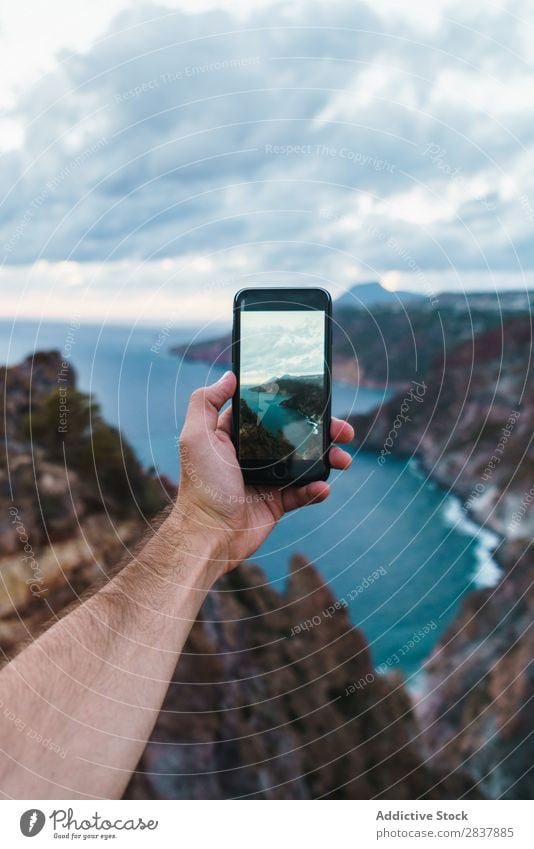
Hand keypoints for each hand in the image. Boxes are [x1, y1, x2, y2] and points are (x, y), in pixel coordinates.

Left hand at [172, 371, 353, 573]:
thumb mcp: (196, 436)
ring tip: (342, 460)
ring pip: (305, 462)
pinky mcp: (277, 502)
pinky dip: (316, 489)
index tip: (316, 399)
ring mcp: (267, 478)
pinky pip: (303, 492)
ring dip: (327, 458)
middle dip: (322, 431)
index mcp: (235, 436)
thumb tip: (229, 376)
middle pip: (294, 435)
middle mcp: (253, 454)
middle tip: (343, 430)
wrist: (209, 534)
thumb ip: (206, 402)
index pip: (268, 412)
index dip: (293, 404)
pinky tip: (323, 487)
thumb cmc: (201, 485)